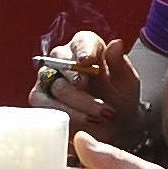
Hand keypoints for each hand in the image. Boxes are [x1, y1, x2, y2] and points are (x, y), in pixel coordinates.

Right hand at [30, 31, 147, 147]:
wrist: (115, 126)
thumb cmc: (120, 98)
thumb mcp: (126, 82)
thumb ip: (119, 63)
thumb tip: (117, 43)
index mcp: (87, 47)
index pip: (82, 42)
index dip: (82, 50)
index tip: (86, 61)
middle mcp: (64, 59)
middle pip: (64, 63)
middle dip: (77, 79)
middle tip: (86, 88)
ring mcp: (50, 79)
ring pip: (56, 87)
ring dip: (76, 103)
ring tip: (98, 118)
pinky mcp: (41, 99)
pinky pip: (44, 105)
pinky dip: (63, 115)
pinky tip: (82, 122)